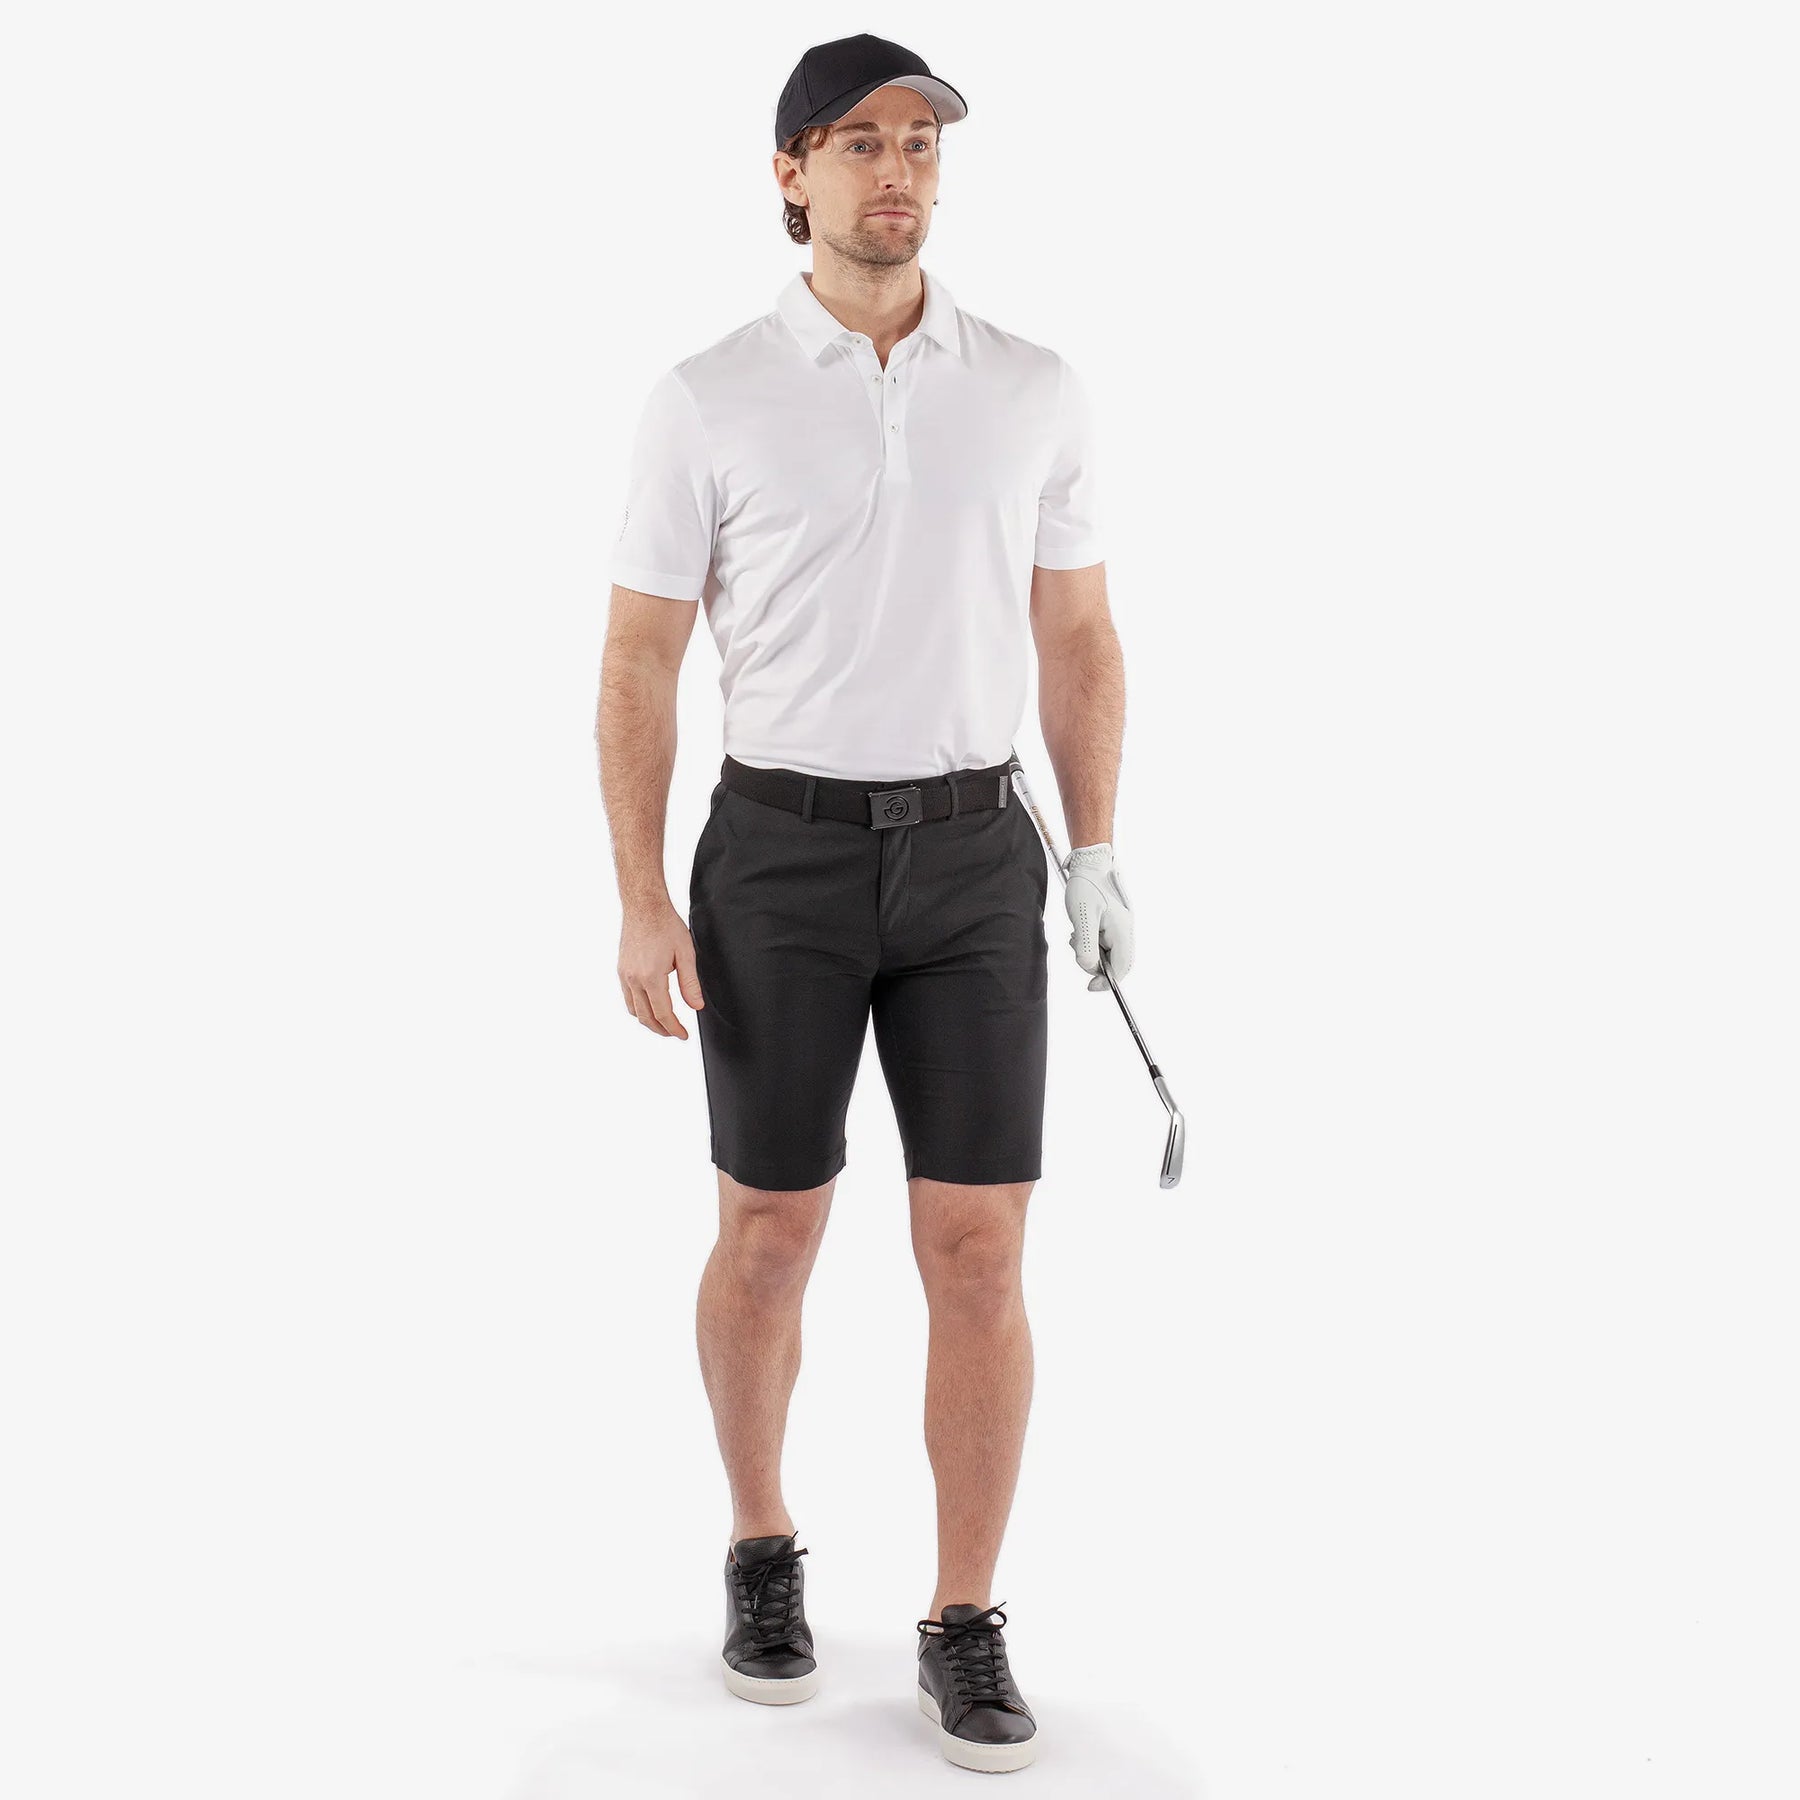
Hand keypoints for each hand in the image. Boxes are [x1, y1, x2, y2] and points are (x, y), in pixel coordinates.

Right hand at [618, 901, 704, 1037]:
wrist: (644, 906)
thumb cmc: (666, 925)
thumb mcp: (686, 954)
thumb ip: (690, 983)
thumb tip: (696, 1006)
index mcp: (651, 977)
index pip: (663, 1014)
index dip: (674, 1029)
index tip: (683, 1035)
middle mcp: (634, 979)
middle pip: (645, 1017)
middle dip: (661, 1029)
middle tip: (675, 1033)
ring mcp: (624, 975)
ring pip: (633, 1010)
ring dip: (648, 1021)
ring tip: (663, 1023)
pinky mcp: (621, 970)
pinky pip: (627, 998)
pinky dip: (638, 1008)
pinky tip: (649, 1006)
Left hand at [1062, 842, 1134, 989]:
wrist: (1090, 863)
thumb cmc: (1086, 886)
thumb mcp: (1081, 916)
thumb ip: (1086, 945)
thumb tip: (1090, 968)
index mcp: (1122, 930)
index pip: (1122, 967)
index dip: (1108, 981)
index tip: (1090, 986)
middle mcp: (1125, 930)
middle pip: (1115, 962)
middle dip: (1095, 963)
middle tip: (1077, 948)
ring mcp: (1120, 927)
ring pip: (1107, 953)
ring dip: (1090, 950)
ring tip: (1077, 933)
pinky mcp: (1113, 923)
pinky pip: (1104, 942)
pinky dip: (1091, 941)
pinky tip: (1081, 929)